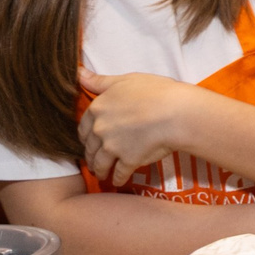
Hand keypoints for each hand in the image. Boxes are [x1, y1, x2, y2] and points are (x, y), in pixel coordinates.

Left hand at [75, 70, 202, 189]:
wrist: (177, 112)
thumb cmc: (156, 91)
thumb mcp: (126, 80)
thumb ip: (99, 81)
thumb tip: (77, 73)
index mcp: (97, 108)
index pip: (83, 126)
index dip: (86, 135)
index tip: (89, 141)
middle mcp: (100, 129)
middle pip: (89, 147)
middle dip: (90, 155)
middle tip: (94, 159)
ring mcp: (112, 147)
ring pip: (100, 163)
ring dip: (100, 170)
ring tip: (103, 174)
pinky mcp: (127, 160)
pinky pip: (119, 174)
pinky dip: (117, 179)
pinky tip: (118, 181)